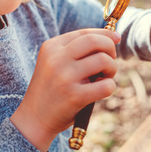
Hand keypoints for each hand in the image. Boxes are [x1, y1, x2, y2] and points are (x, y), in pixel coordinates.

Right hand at [11, 29, 120, 151]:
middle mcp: (57, 59)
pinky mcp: (74, 96)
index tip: (116, 39)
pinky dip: (110, 87)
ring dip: (112, 69)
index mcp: (51, 47)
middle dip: (110, 48)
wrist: (34, 118)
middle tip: (110, 61)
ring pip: (104, 60)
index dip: (105, 34)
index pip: (85, 33)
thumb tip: (113, 38)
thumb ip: (77, 51)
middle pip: (96, 42)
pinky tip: (103, 91)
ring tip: (105, 78)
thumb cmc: (52, 89)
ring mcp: (65, 77)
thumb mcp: (55, 63)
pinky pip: (106, 85)